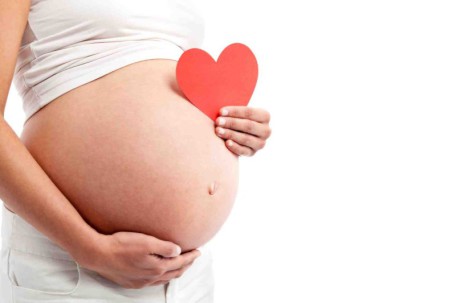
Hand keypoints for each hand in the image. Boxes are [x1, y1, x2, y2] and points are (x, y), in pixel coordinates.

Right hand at [78, 231, 200, 288]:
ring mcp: (141, 282)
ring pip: (164, 279)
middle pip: (174, 273)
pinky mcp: (132, 282)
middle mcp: (151, 277)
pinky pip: (153, 282)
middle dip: (186, 265)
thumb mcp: (147, 241)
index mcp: (157, 267)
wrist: (98, 254)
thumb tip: (178, 251)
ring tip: (181, 264)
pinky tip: (160, 272)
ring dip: (175, 271)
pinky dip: (162, 276)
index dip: (191, 256)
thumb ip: (165, 247)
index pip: (180, 262)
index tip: (198, 251)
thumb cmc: (121, 245)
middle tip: (193, 257)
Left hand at [214, 106, 271, 156]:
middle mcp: (266, 130)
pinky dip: (235, 147)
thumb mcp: (239, 112)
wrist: (239, 133)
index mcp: (265, 116)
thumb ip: (234, 109)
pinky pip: (244, 151)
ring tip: (218, 130)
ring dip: (230, 134)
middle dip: (231, 123)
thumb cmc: (237, 118)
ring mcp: (261, 143)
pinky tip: (227, 142)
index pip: (250, 112)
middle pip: (248, 126)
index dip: (235, 112)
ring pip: (246, 139)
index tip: (221, 111)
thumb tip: (222, 108)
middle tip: (218, 121)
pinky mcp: (253, 153)